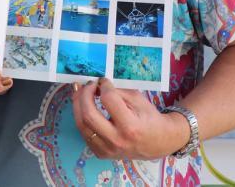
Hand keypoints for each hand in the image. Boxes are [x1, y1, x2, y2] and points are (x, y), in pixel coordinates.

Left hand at [71, 77, 190, 160]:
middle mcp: (116, 140)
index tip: (103, 80)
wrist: (157, 142)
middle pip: (89, 115)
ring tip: (80, 93)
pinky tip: (84, 108)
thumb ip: (118, 91)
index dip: (103, 86)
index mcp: (130, 126)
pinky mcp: (101, 153)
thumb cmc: (148, 118)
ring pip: (82, 126)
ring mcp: (107, 150)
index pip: (108, 100)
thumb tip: (98, 85)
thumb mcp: (138, 100)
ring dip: (78, 106)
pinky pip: (84, 134)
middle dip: (84, 95)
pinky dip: (82, 118)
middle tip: (88, 85)